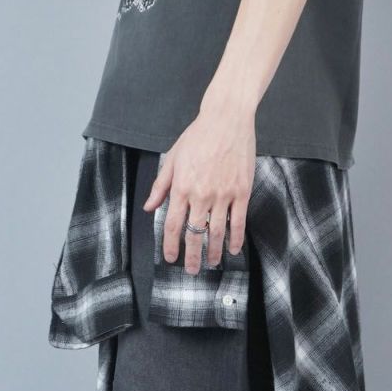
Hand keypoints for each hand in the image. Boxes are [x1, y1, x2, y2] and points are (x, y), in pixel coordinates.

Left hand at [142, 105, 254, 273]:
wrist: (226, 120)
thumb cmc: (197, 136)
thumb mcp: (172, 158)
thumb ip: (161, 186)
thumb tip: (149, 207)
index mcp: (181, 188)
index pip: (173, 225)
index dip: (171, 246)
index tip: (170, 258)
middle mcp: (201, 195)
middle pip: (194, 234)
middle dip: (191, 256)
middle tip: (191, 270)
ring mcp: (223, 194)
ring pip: (217, 232)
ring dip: (214, 252)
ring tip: (212, 263)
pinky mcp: (242, 191)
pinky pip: (239, 221)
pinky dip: (236, 238)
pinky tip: (233, 249)